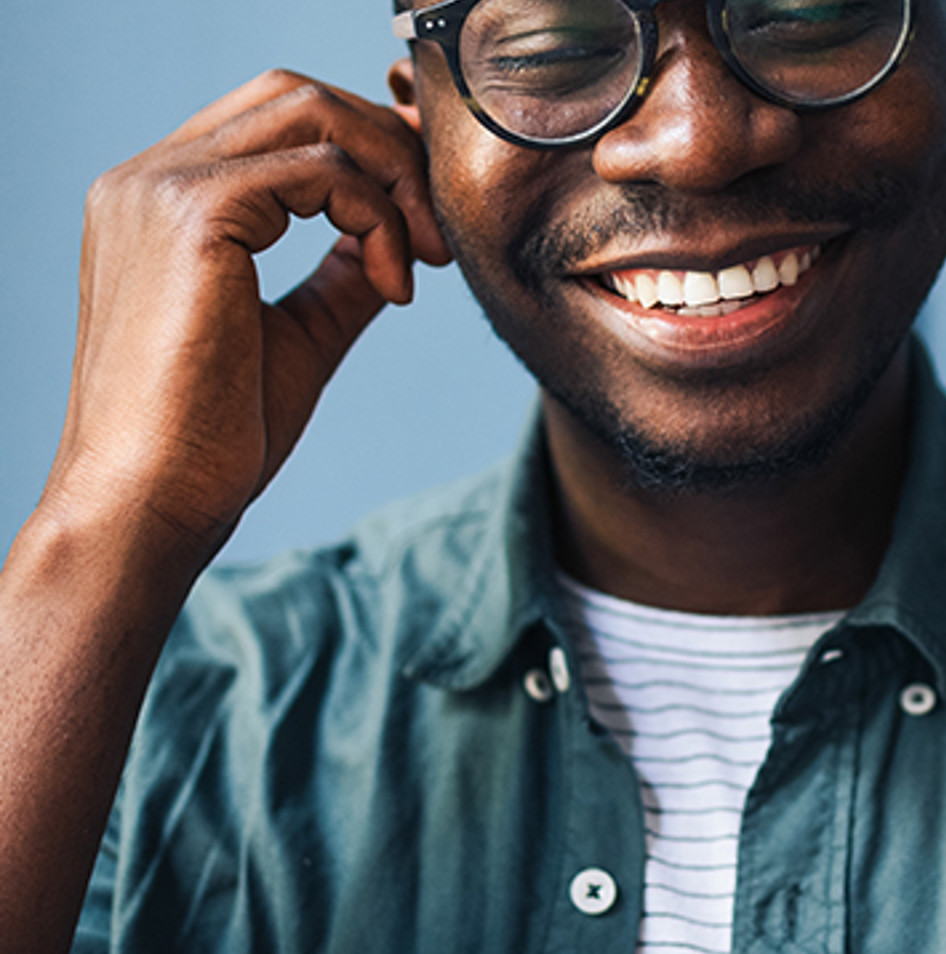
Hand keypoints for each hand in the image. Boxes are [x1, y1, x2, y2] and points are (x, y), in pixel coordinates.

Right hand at [44, 69, 450, 558]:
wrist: (152, 503)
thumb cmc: (213, 439)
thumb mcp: (297, 335)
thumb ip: (340, 274)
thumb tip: (392, 240)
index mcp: (158, 200)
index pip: (276, 120)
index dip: (367, 148)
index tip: (423, 218)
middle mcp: (147, 177)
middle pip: (298, 96)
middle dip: (388, 150)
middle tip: (435, 233)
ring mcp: (162, 187)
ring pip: (314, 115)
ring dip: (394, 178)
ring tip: (422, 259)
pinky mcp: (194, 214)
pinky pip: (322, 172)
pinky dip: (378, 218)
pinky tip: (394, 286)